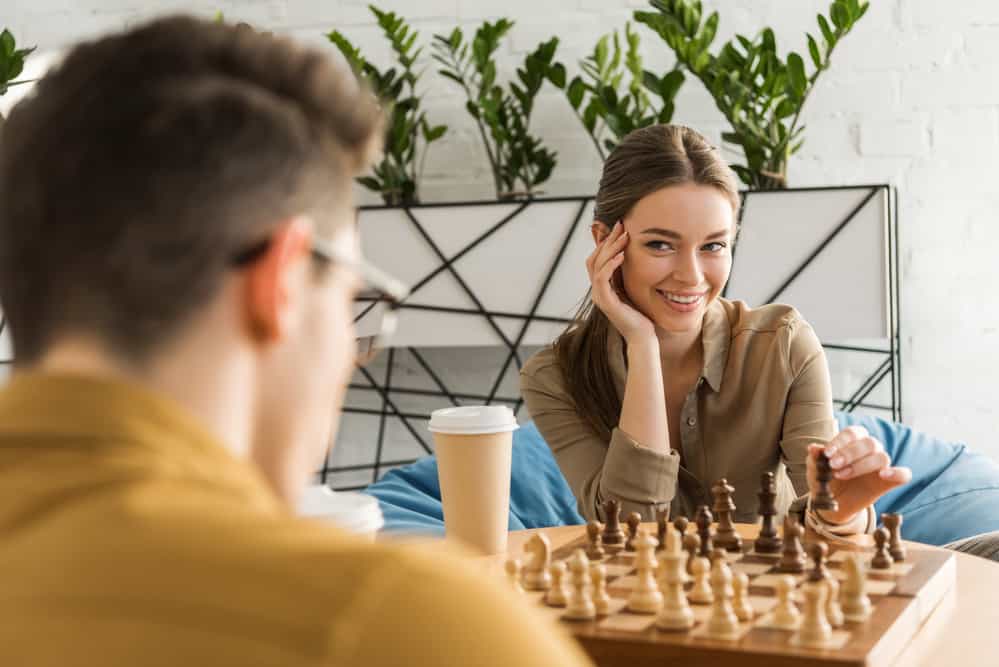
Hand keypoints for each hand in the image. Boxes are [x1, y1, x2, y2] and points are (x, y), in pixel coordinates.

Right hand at [585, 221, 654, 343]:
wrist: (643, 338)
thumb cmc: (642, 315)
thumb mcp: (634, 289)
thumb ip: (628, 275)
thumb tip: (632, 256)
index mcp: (602, 287)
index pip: (597, 258)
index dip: (606, 242)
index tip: (622, 227)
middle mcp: (597, 290)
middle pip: (594, 258)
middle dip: (607, 240)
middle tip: (621, 225)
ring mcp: (599, 296)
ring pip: (596, 265)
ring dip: (610, 248)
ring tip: (624, 236)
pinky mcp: (605, 302)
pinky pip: (602, 278)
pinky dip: (610, 264)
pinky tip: (621, 255)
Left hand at [806, 426, 911, 524]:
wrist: (833, 502)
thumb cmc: (825, 479)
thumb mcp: (815, 469)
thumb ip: (815, 458)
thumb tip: (812, 448)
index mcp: (854, 440)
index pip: (853, 432)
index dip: (841, 441)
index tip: (827, 454)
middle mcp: (870, 449)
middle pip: (870, 442)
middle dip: (850, 453)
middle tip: (833, 466)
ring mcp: (881, 465)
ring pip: (882, 457)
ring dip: (862, 465)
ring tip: (841, 475)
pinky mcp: (889, 482)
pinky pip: (904, 475)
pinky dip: (897, 473)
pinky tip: (883, 475)